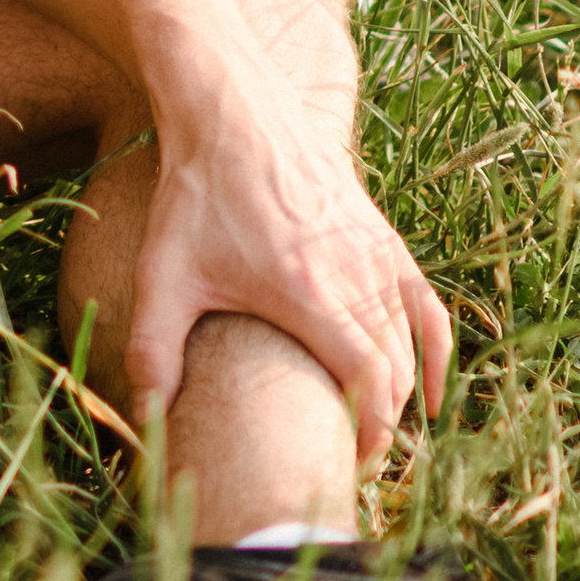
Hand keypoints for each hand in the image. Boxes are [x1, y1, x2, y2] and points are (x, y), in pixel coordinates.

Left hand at [126, 87, 452, 461]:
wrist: (234, 110)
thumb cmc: (196, 194)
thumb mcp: (163, 273)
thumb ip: (152, 350)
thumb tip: (145, 420)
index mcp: (310, 296)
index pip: (370, 390)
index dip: (368, 439)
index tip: (345, 470)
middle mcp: (358, 278)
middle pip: (394, 377)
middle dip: (379, 426)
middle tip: (345, 459)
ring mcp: (378, 255)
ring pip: (410, 346)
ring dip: (400, 395)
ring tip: (368, 430)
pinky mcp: (384, 237)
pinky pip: (426, 307)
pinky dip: (434, 353)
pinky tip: (428, 390)